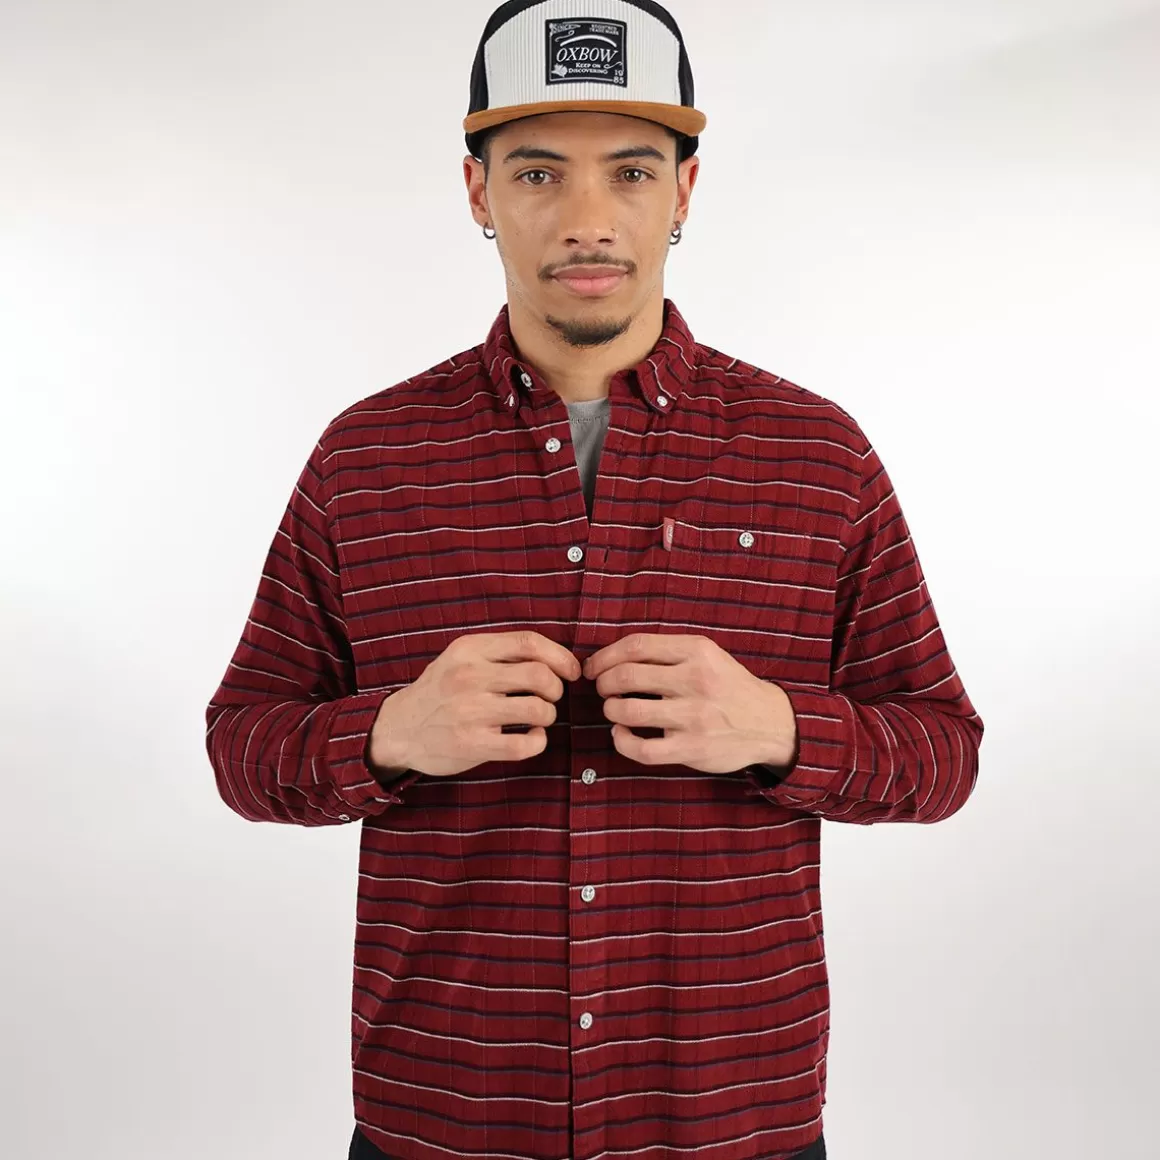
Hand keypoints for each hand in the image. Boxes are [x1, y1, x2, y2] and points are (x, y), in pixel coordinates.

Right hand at [368, 631, 581, 777]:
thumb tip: (555, 658)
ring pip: (539, 709)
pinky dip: (539, 741)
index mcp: (470, 649)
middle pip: (540, 675)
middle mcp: (470, 677)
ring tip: (538, 717)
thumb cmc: (440, 692)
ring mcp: (470, 712)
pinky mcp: (472, 745)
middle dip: (556, 688)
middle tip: (549, 697)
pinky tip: (531, 737)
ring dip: (548, 715)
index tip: (570, 671)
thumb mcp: (460, 658)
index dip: (560, 656)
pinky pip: (526, 744)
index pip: (529, 642)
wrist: (398, 728)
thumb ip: (499, 653)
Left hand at [583, 634, 796, 773]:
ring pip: (630, 710)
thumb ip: (668, 652)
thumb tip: (612, 657)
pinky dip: (622, 740)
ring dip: (611, 709)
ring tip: (615, 709)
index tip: (593, 667)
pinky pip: (642, 748)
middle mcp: (695, 680)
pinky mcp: (692, 748)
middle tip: (603, 689)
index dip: (605, 656)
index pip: (636, 646)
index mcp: (696, 651)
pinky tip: (621, 734)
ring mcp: (694, 716)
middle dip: (604, 683)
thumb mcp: (707, 655)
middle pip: (627, 675)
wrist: (769, 723)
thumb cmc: (729, 687)